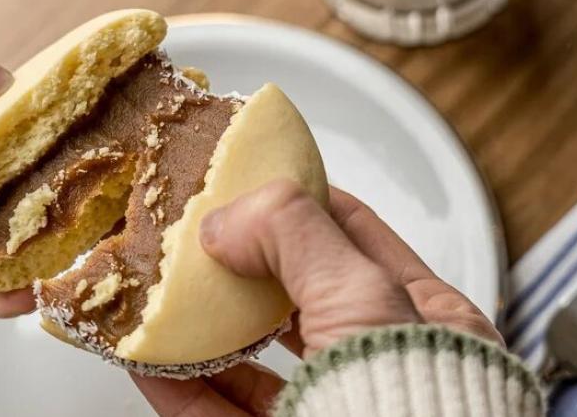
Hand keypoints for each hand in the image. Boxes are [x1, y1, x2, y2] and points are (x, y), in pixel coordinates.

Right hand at [132, 181, 501, 415]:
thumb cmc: (410, 403)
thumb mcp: (364, 294)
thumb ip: (299, 236)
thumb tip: (232, 217)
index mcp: (425, 319)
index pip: (354, 237)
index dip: (301, 203)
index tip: (251, 181)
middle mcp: (380, 362)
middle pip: (297, 298)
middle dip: (245, 265)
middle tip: (201, 236)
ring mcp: (332, 407)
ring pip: (257, 361)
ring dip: (206, 328)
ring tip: (167, 293)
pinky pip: (221, 413)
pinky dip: (182, 385)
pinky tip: (151, 359)